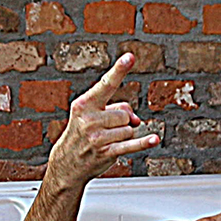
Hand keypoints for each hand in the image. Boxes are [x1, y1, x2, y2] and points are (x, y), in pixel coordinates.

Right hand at [49, 53, 158, 180]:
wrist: (66, 163)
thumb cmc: (82, 133)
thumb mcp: (92, 115)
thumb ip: (117, 109)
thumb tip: (136, 120)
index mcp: (84, 104)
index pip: (106, 84)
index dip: (119, 70)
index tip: (130, 57)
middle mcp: (89, 119)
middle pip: (124, 113)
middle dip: (121, 121)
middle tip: (104, 130)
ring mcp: (97, 137)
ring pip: (129, 129)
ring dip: (123, 135)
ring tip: (106, 140)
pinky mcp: (106, 152)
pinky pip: (131, 144)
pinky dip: (144, 142)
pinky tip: (154, 139)